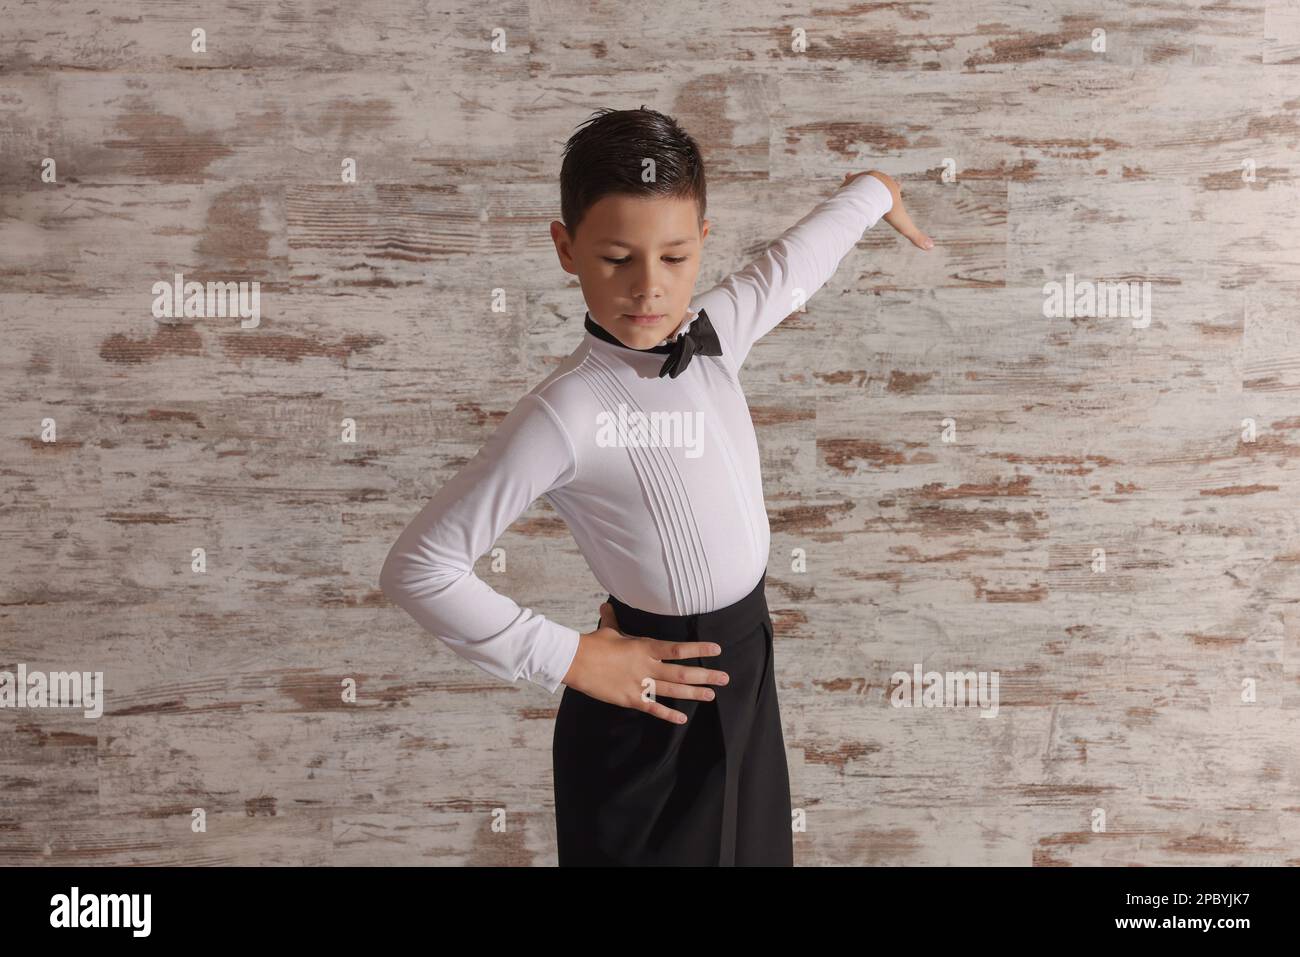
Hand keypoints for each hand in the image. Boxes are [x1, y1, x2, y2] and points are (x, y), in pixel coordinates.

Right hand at [561, 601, 728, 723]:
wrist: (575, 661)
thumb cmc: (593, 644)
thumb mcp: (608, 630)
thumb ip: (613, 619)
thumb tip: (607, 605)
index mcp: (645, 647)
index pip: (678, 648)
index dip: (699, 648)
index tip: (717, 649)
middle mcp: (647, 666)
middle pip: (682, 671)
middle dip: (705, 675)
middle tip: (724, 678)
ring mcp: (640, 684)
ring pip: (673, 689)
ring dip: (694, 693)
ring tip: (711, 695)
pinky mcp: (629, 699)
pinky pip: (653, 708)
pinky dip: (668, 714)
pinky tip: (682, 718)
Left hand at [842, 170, 933, 250]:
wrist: (872, 194)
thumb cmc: (888, 208)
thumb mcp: (903, 226)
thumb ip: (915, 236)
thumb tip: (931, 247)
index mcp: (892, 189)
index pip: (897, 187)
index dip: (898, 187)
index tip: (899, 183)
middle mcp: (881, 181)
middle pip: (881, 185)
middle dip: (880, 188)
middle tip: (878, 192)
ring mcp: (869, 178)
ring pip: (867, 182)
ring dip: (865, 185)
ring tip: (862, 191)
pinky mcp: (857, 178)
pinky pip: (852, 178)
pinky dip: (850, 179)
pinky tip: (847, 176)